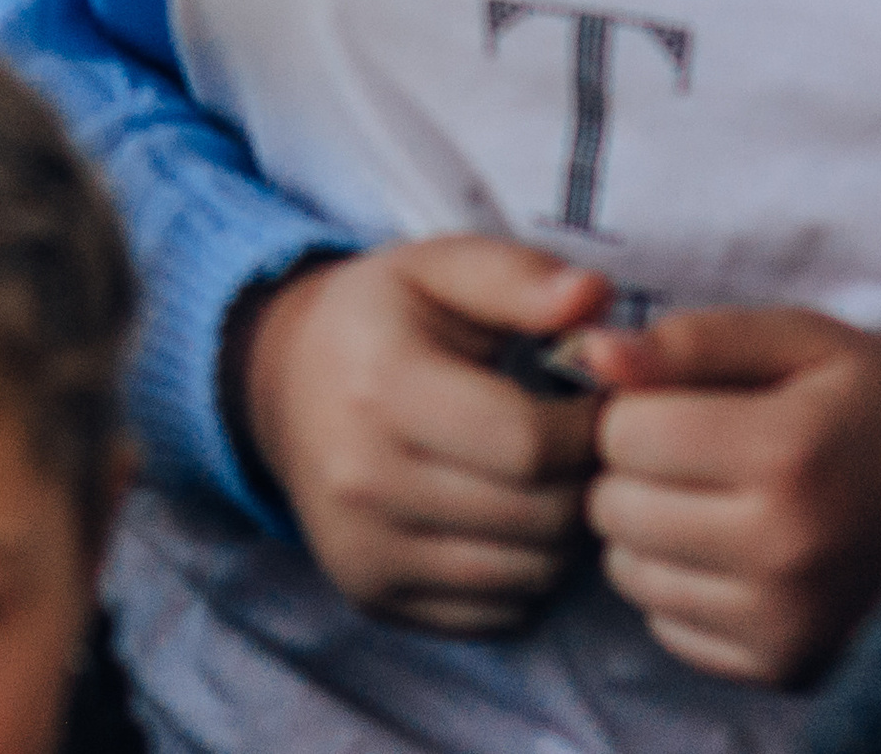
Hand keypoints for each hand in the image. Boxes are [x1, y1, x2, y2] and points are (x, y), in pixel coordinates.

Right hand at [239, 238, 609, 631]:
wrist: (284, 383)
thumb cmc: (381, 318)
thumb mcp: (439, 269)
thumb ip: (519, 278)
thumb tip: (596, 297)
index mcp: (382, 385)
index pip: (528, 444)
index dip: (585, 427)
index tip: (590, 402)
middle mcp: (362, 478)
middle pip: (536, 516)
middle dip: (582, 481)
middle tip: (577, 444)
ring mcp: (363, 549)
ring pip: (529, 575)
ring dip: (562, 533)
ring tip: (545, 478)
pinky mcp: (373, 594)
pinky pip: (498, 612)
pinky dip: (525, 574)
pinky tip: (508, 518)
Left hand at [582, 306, 880, 683]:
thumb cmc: (858, 402)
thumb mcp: (793, 340)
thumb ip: (690, 340)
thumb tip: (593, 352)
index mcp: (785, 454)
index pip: (623, 434)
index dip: (630, 407)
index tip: (667, 403)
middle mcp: (786, 550)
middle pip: (615, 507)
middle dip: (627, 469)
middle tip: (680, 453)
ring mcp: (785, 621)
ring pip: (628, 571)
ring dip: (642, 530)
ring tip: (697, 498)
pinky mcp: (783, 666)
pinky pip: (665, 626)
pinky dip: (676, 585)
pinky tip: (719, 551)